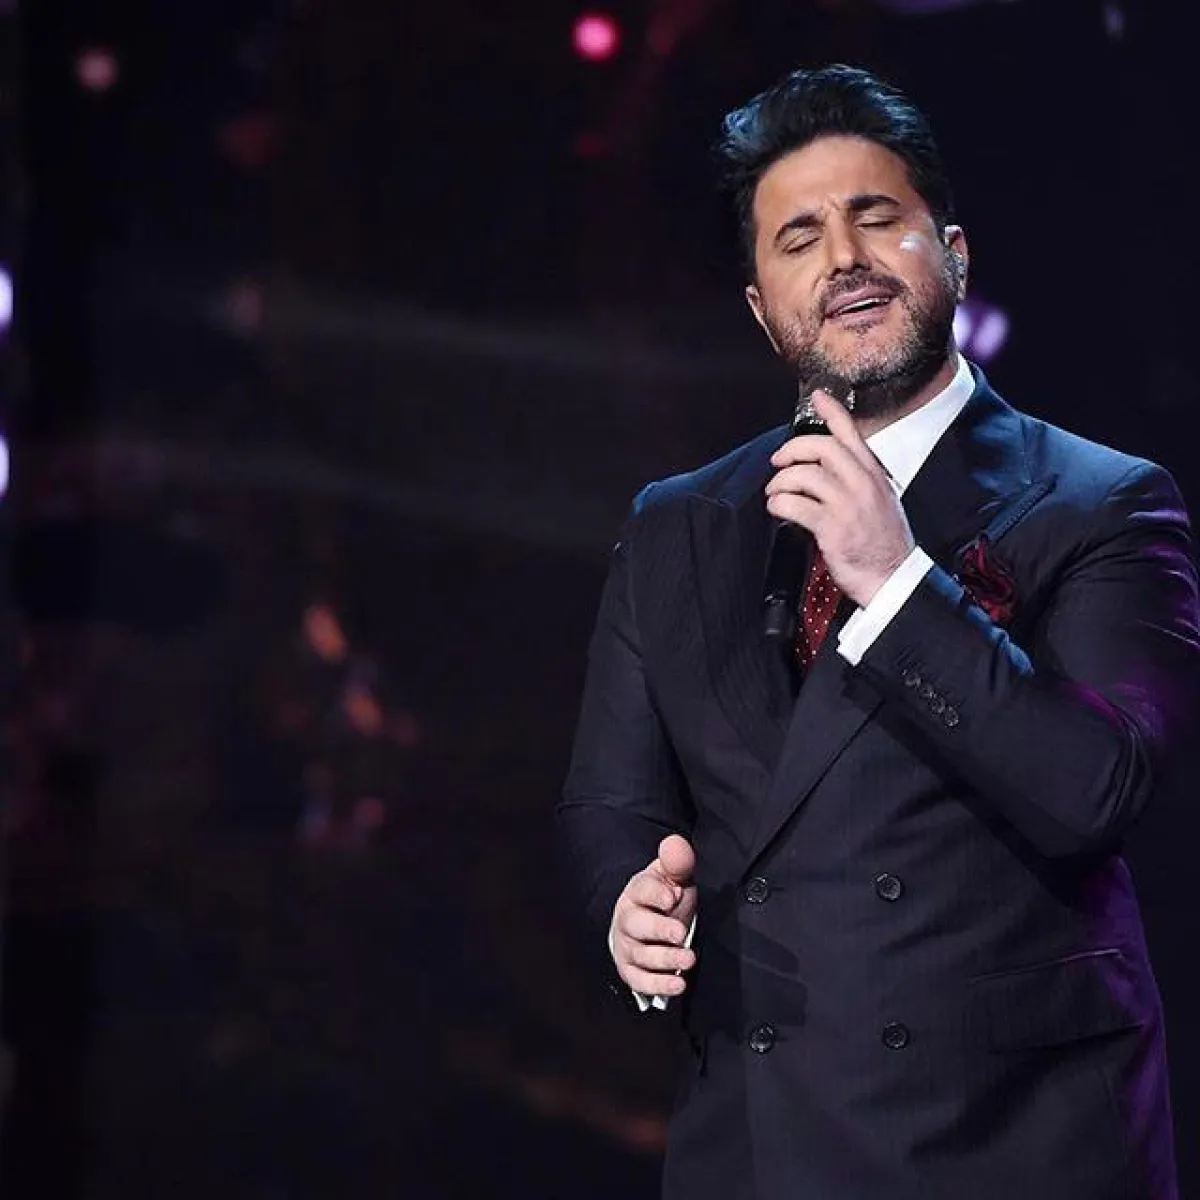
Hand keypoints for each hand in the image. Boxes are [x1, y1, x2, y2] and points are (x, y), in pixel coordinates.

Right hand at [610, 835, 697, 998]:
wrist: (648, 922)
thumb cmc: (664, 899)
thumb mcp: (672, 877)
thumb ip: (677, 862)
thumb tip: (676, 844)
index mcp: (637, 892)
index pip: (642, 890)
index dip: (656, 894)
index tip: (673, 897)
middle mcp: (628, 920)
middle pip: (637, 926)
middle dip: (658, 930)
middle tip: (680, 933)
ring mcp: (628, 947)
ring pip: (641, 956)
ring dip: (665, 960)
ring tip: (689, 959)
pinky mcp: (632, 971)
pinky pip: (641, 981)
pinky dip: (658, 985)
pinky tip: (678, 984)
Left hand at [765, 391, 914, 606]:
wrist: (893, 578)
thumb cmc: (882, 542)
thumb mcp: (879, 500)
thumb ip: (856, 479)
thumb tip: (822, 466)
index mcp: (873, 475)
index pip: (852, 433)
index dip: (832, 411)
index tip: (817, 396)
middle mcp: (862, 485)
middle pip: (822, 447)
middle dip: (793, 449)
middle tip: (778, 461)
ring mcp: (848, 506)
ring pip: (805, 475)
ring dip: (781, 481)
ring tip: (775, 493)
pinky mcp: (833, 529)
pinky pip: (796, 506)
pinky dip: (779, 504)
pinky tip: (778, 509)